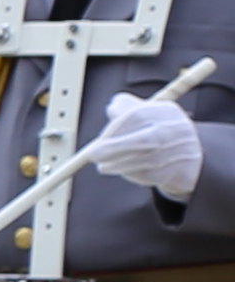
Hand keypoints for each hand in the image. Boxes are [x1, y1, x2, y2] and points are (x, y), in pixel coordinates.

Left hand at [84, 82, 205, 203]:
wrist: (186, 156)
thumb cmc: (154, 131)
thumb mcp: (143, 113)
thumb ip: (124, 107)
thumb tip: (112, 109)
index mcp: (167, 111)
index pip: (138, 116)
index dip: (116, 128)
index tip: (100, 139)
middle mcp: (179, 130)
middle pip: (147, 139)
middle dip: (116, 147)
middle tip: (94, 155)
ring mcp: (184, 151)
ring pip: (149, 160)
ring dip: (120, 164)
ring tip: (103, 166)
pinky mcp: (182, 171)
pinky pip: (154, 175)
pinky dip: (134, 174)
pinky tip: (123, 171)